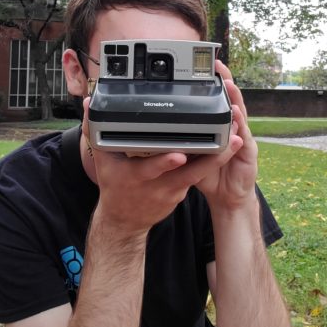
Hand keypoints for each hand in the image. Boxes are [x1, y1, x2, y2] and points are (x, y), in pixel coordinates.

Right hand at [80, 98, 233, 234]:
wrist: (124, 221)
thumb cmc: (114, 186)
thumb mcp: (101, 161)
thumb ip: (95, 131)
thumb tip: (90, 105)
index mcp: (137, 176)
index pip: (152, 169)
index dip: (166, 162)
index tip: (180, 154)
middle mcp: (158, 186)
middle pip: (188, 172)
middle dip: (211, 158)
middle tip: (230, 140)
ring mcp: (173, 192)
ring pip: (199, 175)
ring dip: (219, 158)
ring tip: (236, 140)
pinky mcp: (182, 194)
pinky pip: (198, 177)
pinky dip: (210, 163)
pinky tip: (225, 148)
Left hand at [196, 61, 257, 210]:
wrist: (227, 196)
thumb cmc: (211, 173)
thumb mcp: (193, 153)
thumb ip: (183, 137)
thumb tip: (159, 126)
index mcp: (220, 125)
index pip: (218, 99)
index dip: (214, 82)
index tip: (207, 65)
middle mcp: (233, 127)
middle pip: (230, 100)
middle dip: (226, 81)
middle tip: (219, 66)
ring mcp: (242, 137)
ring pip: (240, 113)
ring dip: (235, 98)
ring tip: (228, 84)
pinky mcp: (248, 151)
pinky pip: (243, 136)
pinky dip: (240, 125)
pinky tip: (236, 115)